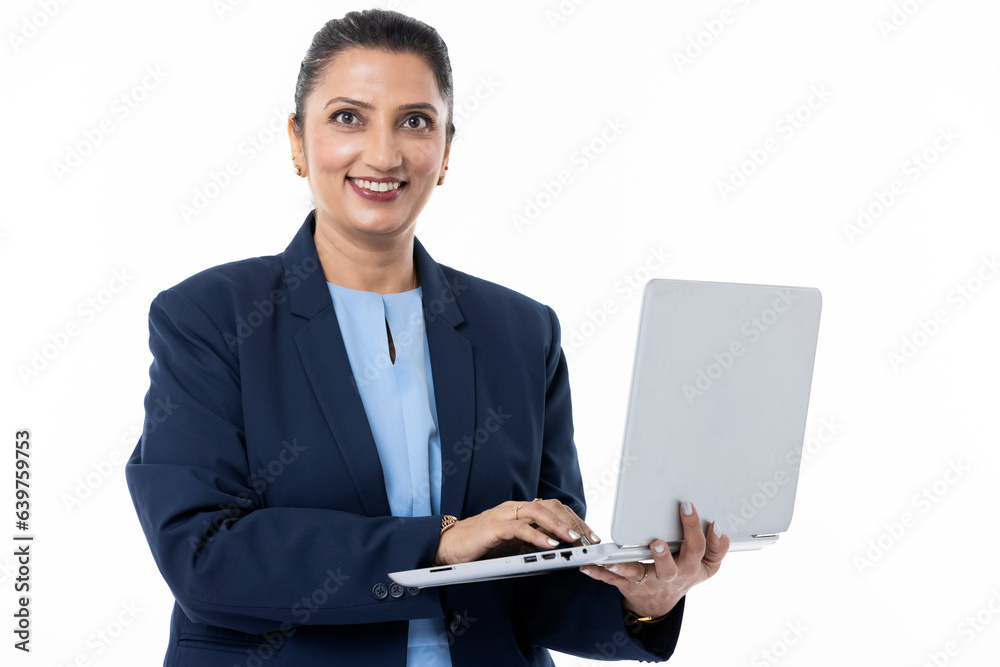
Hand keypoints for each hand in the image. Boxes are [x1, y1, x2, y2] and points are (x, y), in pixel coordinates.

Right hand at [434, 498, 599, 565]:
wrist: (450, 545)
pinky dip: (536, 535)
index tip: (590, 536)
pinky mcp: (494, 526)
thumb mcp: (513, 542)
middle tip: (587, 539)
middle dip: (572, 523)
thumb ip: (532, 540)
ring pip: (538, 512)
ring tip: (573, 539)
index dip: (574, 520)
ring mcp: (504, 514)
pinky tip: (549, 544)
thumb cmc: (481, 544)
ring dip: (559, 525)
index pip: (555, 508)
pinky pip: (519, 528)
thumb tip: (558, 548)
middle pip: (551, 507)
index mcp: (521, 510)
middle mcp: (515, 507)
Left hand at [580, 501, 728, 618]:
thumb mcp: (710, 566)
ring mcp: (648, 581)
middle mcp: (669, 576)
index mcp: (691, 567)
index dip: (693, 528)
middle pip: (668, 569)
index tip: (687, 505)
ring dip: (624, 568)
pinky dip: (599, 573)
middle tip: (656, 543)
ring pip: (636, 575)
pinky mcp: (628, 584)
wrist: (661, 602)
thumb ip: (719, 547)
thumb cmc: (686, 573)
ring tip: (612, 560)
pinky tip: (588, 566)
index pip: (696, 548)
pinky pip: (612, 580)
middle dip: (662, 557)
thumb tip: (718, 527)